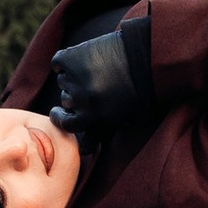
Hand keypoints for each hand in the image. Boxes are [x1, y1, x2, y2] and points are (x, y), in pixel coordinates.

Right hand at [46, 11, 150, 148]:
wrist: (149, 58)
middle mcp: (80, 101)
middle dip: (78, 95)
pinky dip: (65, 62)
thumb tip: (85, 150)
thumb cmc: (142, 91)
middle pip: (67, 100)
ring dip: (74, 77)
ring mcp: (74, 79)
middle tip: (96, 84)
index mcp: (92, 118)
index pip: (65, 124)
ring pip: (63, 81)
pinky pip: (58, 63)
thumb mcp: (125, 119)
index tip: (60, 113)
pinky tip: (79, 59)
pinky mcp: (70, 58)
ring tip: (96, 69)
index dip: (62, 118)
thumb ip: (101, 132)